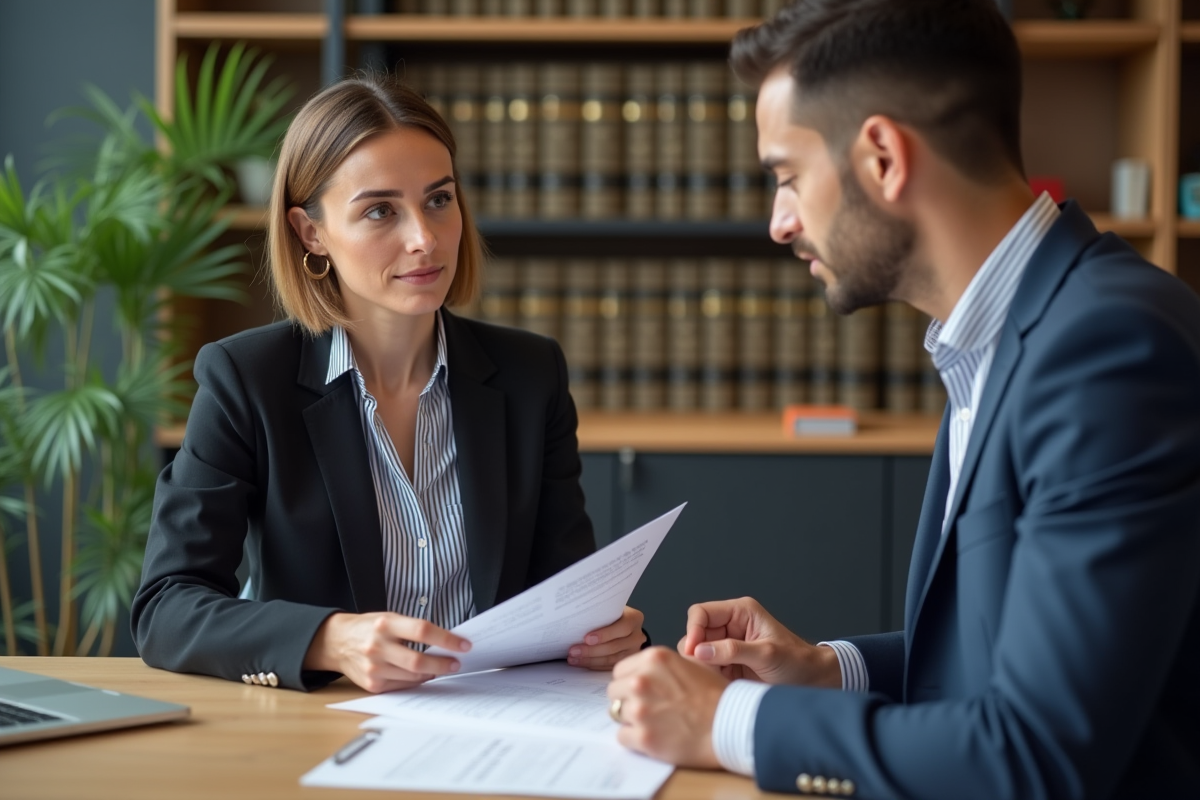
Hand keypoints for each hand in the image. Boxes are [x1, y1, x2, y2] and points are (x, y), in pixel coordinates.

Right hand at [303, 612, 471, 692]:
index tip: (463, 644)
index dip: (447, 639)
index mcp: (385, 624)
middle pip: (418, 660)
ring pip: (413, 676)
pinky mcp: (372, 684)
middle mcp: (378, 646)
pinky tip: (423, 675)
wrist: (337, 642)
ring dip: (432, 673)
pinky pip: (403, 686)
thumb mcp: (389, 618)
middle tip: (456, 663)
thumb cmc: (369, 628)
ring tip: (441, 668)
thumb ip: (413, 629)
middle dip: (443, 663)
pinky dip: (416, 681)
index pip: (422, 631)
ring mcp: (374, 668)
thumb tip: (444, 642)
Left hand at [568, 606, 645, 669]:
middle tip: (573, 651)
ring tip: (573, 658)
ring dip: (590, 660)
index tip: (586, 638)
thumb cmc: (612, 614)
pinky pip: (609, 667)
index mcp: (634, 618)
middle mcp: (637, 636)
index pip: (622, 627)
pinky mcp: (626, 662)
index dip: (604, 634)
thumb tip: (576, 621)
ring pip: (611, 660)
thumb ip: (599, 614)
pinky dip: (594, 666)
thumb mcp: (609, 609)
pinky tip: (581, 663)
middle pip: (615, 646)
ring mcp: (633, 651)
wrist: (622, 623)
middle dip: (591, 650)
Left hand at [606, 647, 725, 767]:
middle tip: (648, 708)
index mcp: (653, 659)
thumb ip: (664, 664)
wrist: (730, 724)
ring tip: (654, 722)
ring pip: (616, 714)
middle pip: (614, 691)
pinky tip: (653, 737)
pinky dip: (634, 739)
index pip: (620, 670)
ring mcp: (640, 709)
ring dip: (631, 719)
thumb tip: (647, 669)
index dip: (629, 681)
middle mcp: (642, 680)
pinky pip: (622, 737)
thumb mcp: (693, 663)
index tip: (640, 691)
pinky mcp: (643, 737)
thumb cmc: (717, 696)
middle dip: (627, 699)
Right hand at [677, 597, 840, 687]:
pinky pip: (706, 668)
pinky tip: (721, 686)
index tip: (693, 652)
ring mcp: (727, 646)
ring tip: (718, 680)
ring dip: (702, 667)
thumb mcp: (766, 654)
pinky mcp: (727, 664)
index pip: (701, 613)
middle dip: (696, 652)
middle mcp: (730, 626)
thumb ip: (733, 650)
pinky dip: (708, 677)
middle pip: (696, 633)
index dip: (693, 630)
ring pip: (698, 653)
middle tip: (707, 671)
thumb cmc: (797, 662)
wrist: (813, 681)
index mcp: (740, 612)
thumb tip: (699, 651)